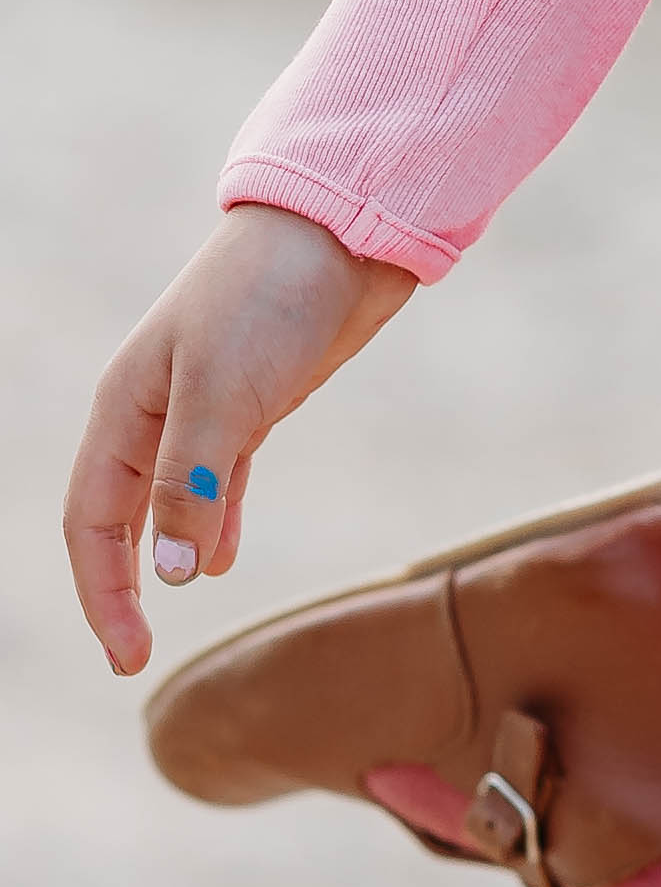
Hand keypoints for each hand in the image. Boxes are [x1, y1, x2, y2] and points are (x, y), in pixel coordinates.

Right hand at [66, 206, 413, 676]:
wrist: (342, 231)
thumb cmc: (269, 297)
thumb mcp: (223, 392)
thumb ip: (193, 483)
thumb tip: (174, 574)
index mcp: (125, 408)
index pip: (91, 520)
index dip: (103, 589)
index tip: (127, 653)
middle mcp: (154, 412)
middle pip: (119, 517)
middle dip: (123, 583)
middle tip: (133, 656)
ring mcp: (205, 408)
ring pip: (170, 502)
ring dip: (170, 555)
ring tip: (175, 608)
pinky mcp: (256, 402)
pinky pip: (218, 479)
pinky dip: (214, 522)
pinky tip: (220, 559)